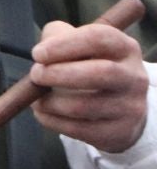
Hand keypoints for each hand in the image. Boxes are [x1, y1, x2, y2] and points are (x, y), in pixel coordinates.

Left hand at [31, 19, 149, 153]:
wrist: (123, 109)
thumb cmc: (93, 69)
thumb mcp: (83, 47)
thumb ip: (60, 37)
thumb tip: (42, 48)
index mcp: (125, 48)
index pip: (99, 39)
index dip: (64, 45)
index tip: (37, 53)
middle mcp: (133, 76)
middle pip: (98, 72)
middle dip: (58, 74)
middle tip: (35, 75)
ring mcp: (129, 106)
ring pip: (83, 106)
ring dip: (50, 102)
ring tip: (36, 98)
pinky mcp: (119, 132)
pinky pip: (77, 129)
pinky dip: (51, 120)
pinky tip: (43, 112)